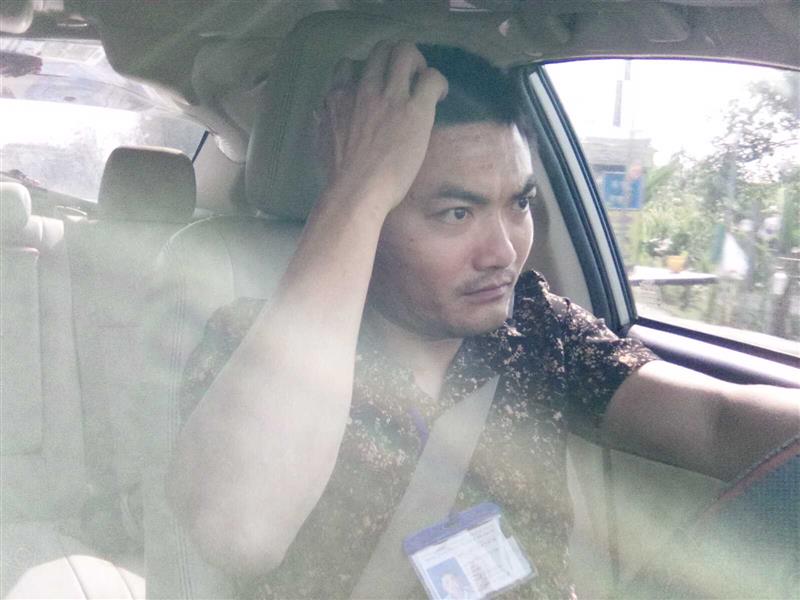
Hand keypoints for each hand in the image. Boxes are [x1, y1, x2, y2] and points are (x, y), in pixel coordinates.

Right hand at [319, 41, 447, 212]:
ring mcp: (390, 97)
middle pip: (381, 49)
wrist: (356, 192)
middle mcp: (363, 89)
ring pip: (406, 52)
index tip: (376, 86)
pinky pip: (432, 78)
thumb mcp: (320, 141)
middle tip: (407, 79)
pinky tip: (440, 97)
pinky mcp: (415, 110)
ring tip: (423, 84)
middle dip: (396, 58)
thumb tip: (320, 113)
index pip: (349, 64)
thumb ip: (322, 121)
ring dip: (418, 63)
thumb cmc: (337, 176)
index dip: (366, 71)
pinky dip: (438, 83)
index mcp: (338, 97)